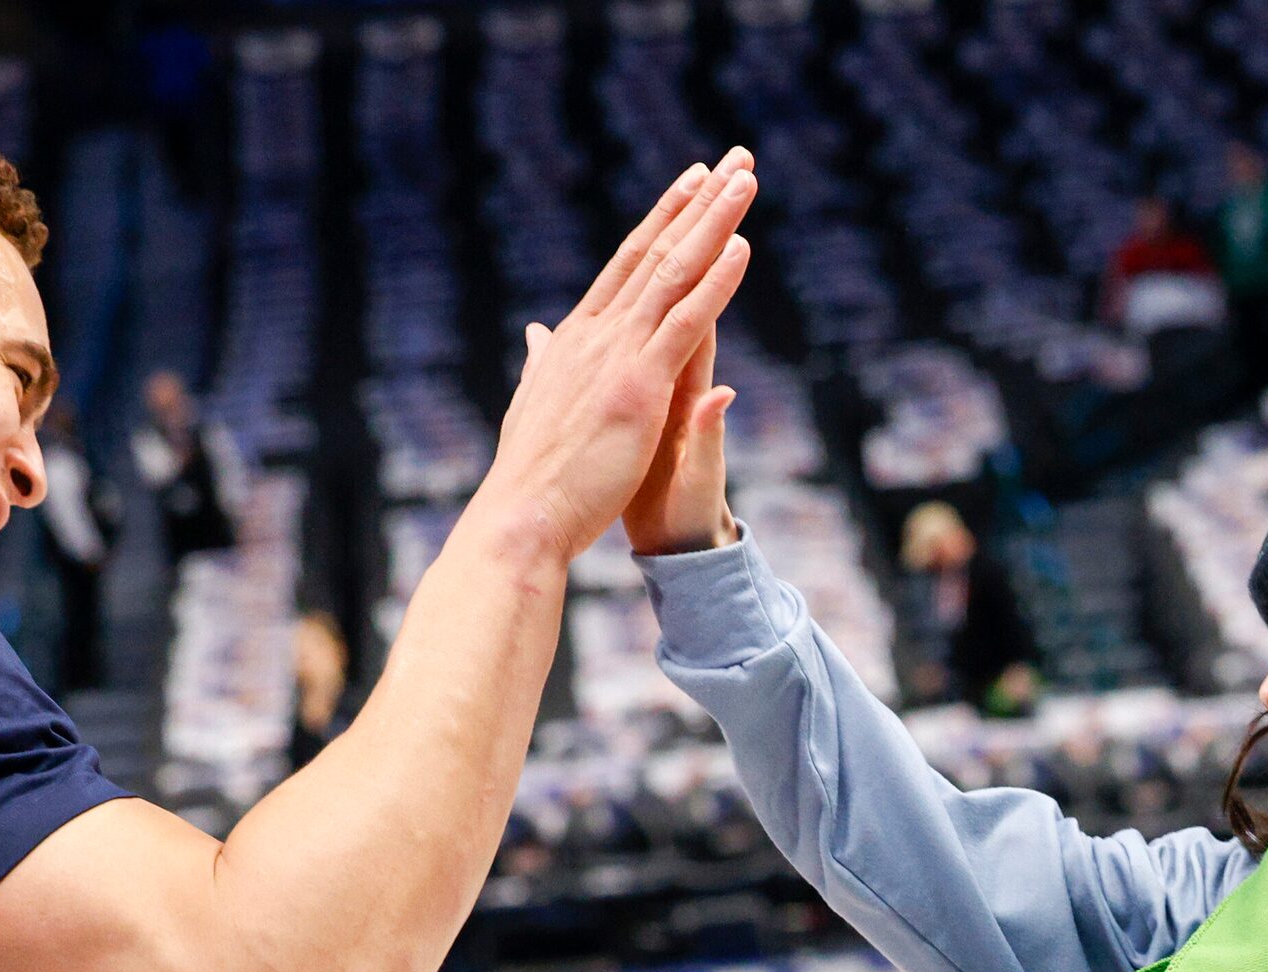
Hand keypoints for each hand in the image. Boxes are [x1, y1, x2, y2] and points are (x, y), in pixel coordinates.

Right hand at [475, 151, 755, 565]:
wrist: (523, 517)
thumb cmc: (531, 474)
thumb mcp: (537, 402)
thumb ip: (542, 363)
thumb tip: (538, 332)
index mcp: (577, 338)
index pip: (628, 264)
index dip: (663, 220)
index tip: (691, 182)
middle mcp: (598, 334)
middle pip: (656, 252)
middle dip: (697, 202)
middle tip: (734, 158)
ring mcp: (618, 356)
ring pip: (674, 272)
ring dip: (713, 222)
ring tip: (745, 178)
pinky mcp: (639, 386)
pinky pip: (685, 323)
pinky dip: (714, 283)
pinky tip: (740, 247)